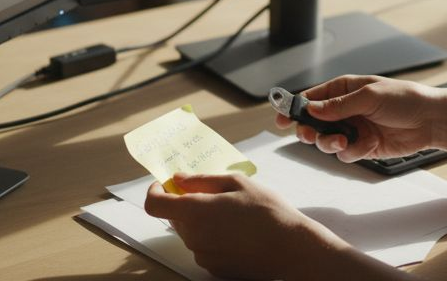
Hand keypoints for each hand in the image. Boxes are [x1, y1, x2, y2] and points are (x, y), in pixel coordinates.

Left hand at [143, 172, 343, 279]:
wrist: (292, 248)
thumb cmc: (268, 211)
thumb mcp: (237, 183)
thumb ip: (201, 180)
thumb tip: (178, 179)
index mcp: (195, 211)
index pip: (154, 204)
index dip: (156, 191)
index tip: (166, 184)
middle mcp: (194, 237)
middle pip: (175, 218)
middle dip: (186, 203)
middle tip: (215, 194)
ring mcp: (203, 256)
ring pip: (191, 233)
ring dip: (202, 221)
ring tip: (234, 215)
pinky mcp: (215, 268)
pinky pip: (205, 248)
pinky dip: (213, 237)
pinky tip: (238, 233)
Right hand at [276, 75, 443, 162]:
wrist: (431, 121)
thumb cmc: (404, 99)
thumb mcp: (369, 96)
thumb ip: (339, 105)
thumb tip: (312, 110)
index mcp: (344, 89)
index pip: (312, 98)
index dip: (294, 108)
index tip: (280, 119)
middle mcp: (346, 109)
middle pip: (314, 123)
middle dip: (309, 130)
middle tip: (309, 135)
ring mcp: (354, 128)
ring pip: (327, 141)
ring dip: (330, 143)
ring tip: (342, 141)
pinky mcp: (364, 146)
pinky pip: (346, 153)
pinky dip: (352, 151)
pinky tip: (367, 145)